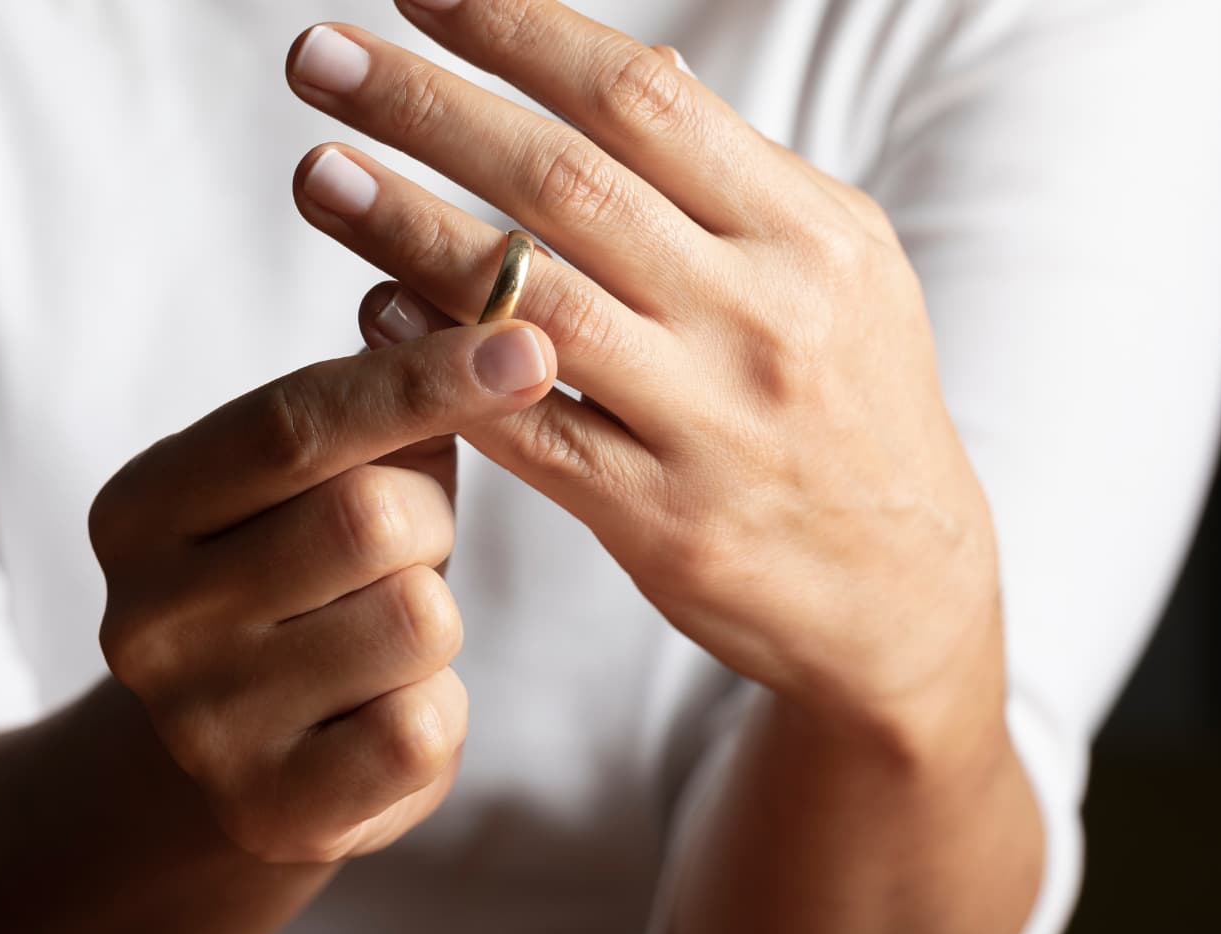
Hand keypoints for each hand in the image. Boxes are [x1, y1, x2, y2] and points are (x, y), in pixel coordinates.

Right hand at [90, 320, 557, 861]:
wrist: (230, 763)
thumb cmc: (293, 581)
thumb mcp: (306, 483)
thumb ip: (365, 401)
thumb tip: (446, 296)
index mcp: (139, 509)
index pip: (291, 423)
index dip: (419, 379)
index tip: (527, 343)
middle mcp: (146, 619)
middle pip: (368, 518)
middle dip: (428, 518)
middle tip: (403, 546)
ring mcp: (201, 726)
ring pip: (415, 620)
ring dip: (434, 617)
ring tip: (381, 635)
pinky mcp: (273, 811)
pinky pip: (425, 727)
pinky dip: (437, 710)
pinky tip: (384, 712)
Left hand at [287, 1, 1003, 740]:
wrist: (903, 589)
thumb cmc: (852, 402)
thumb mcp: (836, 266)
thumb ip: (735, 179)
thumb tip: (639, 70)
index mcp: (805, 230)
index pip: (640, 99)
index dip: (517, 31)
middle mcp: (761, 316)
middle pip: (567, 183)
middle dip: (427, 108)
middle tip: (318, 57)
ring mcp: (711, 423)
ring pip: (533, 306)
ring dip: (407, 229)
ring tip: (317, 175)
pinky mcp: (662, 522)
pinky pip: (531, 433)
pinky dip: (444, 368)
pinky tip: (372, 311)